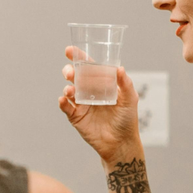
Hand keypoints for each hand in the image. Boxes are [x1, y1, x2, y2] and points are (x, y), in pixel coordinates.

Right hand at [57, 46, 139, 163]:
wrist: (121, 143)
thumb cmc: (127, 120)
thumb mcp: (130, 99)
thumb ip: (125, 84)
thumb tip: (119, 68)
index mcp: (101, 84)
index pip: (89, 67)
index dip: (79, 57)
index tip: (69, 50)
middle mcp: (90, 91)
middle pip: (76, 77)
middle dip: (70, 71)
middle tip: (70, 73)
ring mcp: (82, 104)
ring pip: (69, 90)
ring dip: (67, 88)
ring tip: (70, 91)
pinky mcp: (76, 117)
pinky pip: (66, 107)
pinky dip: (63, 102)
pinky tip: (64, 100)